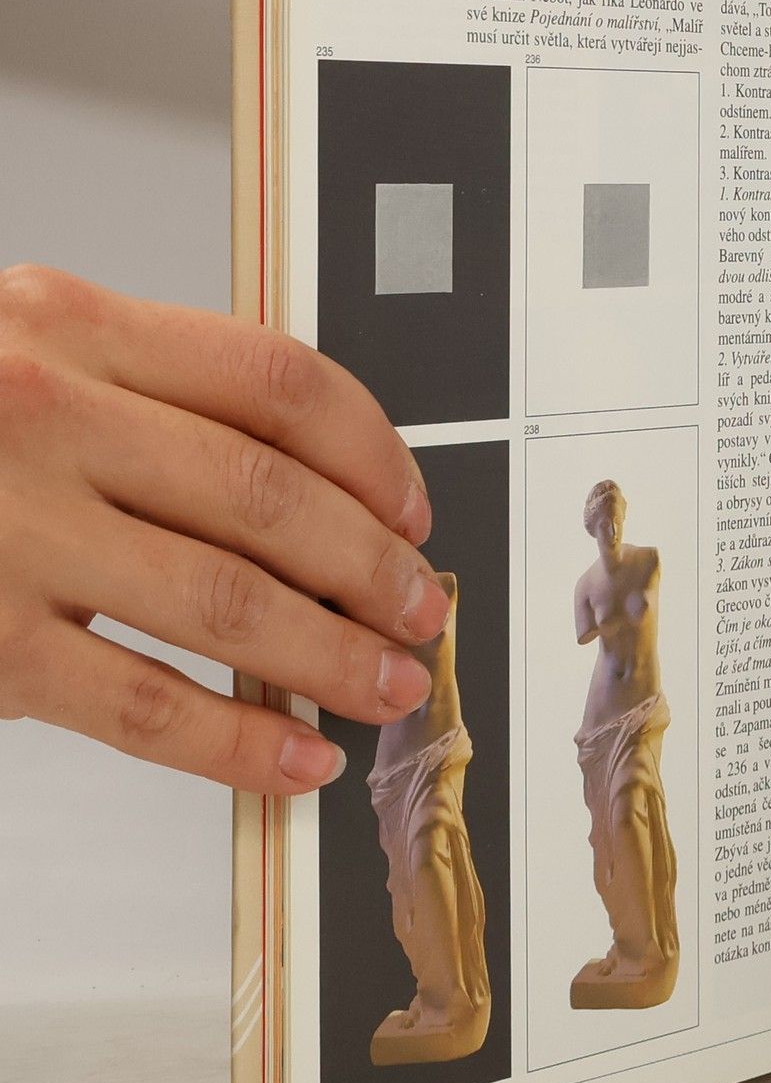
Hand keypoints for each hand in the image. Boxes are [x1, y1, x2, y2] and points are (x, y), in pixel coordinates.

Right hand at [0, 267, 449, 795]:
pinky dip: (236, 741)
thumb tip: (312, 479)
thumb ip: (149, 388)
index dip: (375, 454)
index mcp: (71, 323)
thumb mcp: (25, 351)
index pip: (280, 382)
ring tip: (386, 684)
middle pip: (272, 497)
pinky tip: (293, 759)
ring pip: (226, 602)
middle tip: (418, 609)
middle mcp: (43, 413)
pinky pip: (141, 703)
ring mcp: (8, 530)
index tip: (413, 508)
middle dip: (372, 567)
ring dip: (331, 655)